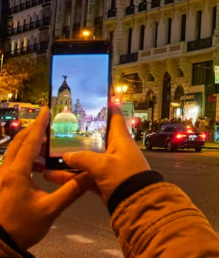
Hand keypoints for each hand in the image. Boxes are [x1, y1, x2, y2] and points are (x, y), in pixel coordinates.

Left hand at [0, 107, 88, 250]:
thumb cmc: (22, 226)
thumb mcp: (51, 209)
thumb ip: (71, 190)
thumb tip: (91, 175)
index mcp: (16, 173)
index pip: (30, 143)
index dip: (39, 125)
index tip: (46, 110)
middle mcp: (4, 172)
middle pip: (18, 144)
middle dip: (32, 130)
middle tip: (47, 122)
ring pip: (12, 153)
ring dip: (28, 145)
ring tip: (44, 144)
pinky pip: (10, 164)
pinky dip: (23, 158)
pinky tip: (35, 167)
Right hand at [45, 105, 149, 204]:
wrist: (137, 204)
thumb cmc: (125, 176)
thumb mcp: (103, 165)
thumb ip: (83, 158)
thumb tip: (67, 156)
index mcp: (121, 139)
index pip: (114, 118)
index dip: (107, 107)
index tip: (97, 97)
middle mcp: (115, 150)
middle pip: (94, 139)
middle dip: (77, 136)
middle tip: (58, 130)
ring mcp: (109, 166)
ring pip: (86, 159)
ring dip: (69, 159)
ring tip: (47, 156)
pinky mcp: (103, 181)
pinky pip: (84, 175)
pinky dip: (70, 176)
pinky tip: (51, 175)